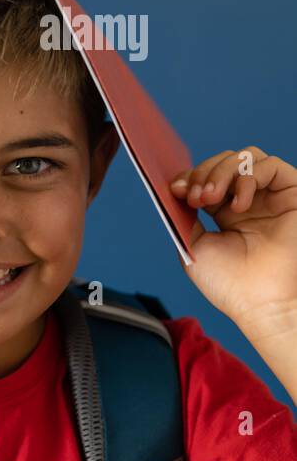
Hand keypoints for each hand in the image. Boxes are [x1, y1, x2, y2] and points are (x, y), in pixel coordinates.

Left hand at [170, 147, 296, 332]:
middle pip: (223, 162)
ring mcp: (271, 197)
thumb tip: (175, 189)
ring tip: (210, 198)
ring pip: (245, 157)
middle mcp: (249, 201)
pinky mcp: (292, 194)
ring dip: (221, 172)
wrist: (261, 303)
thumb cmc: (230, 283)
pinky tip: (237, 205)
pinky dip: (247, 177)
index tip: (176, 190)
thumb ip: (185, 216)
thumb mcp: (193, 246)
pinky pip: (270, 166)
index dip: (189, 177)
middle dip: (202, 173)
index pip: (205, 177)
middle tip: (195, 198)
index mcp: (224, 212)